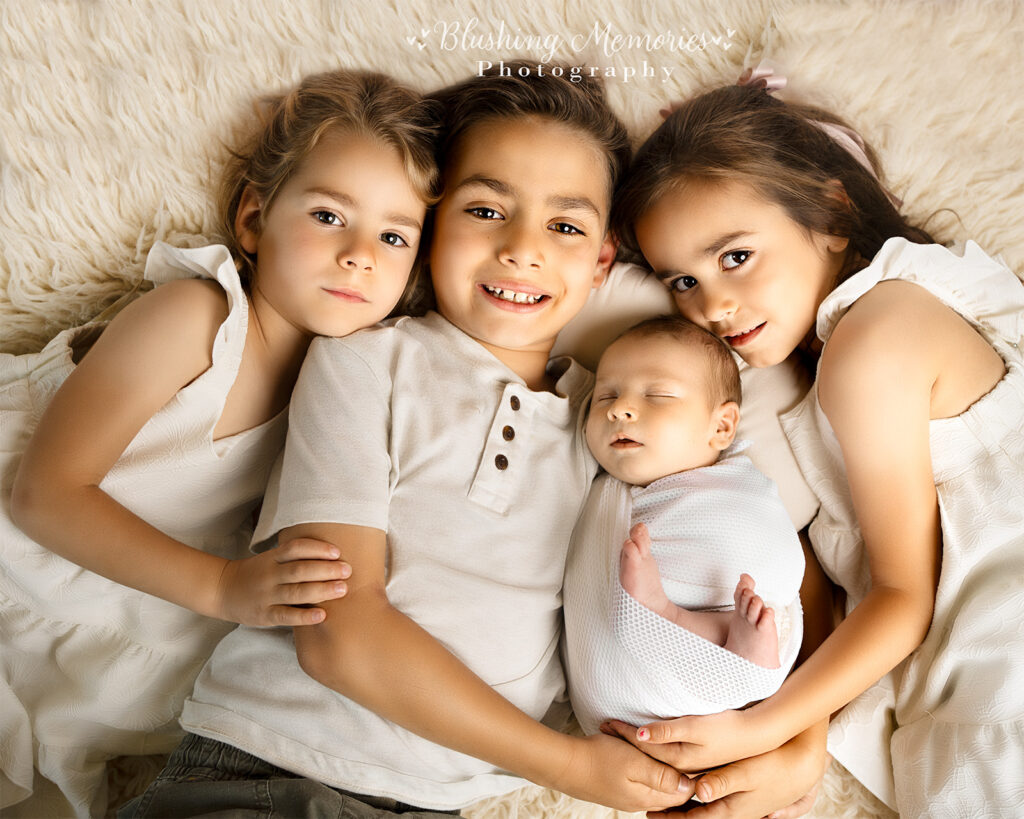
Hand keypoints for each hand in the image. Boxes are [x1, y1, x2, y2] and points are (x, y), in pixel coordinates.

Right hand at [215, 537, 350, 625]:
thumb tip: (334, 554)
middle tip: (348, 571)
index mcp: (272, 558)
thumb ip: (295, 556)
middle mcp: (269, 575)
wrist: (222, 590)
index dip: (317, 548)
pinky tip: (322, 615)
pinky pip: (286, 616)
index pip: (295, 548)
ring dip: (321, 590)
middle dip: (326, 570)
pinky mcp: (264, 615)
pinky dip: (304, 616)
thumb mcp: (271, 559)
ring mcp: (266, 595)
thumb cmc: (258, 573)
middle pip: (299, 570)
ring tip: (342, 589)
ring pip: (295, 592)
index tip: (337, 552)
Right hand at [550, 733, 694, 812]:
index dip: (691, 777)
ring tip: (661, 753)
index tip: (695, 757)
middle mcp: (638, 802)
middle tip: (680, 752)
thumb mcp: (634, 762)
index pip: (682, 794)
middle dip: (677, 775)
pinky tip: (642, 759)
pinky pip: (640, 785)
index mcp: (646, 796)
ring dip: (660, 772)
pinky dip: (645, 772)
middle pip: (669, 793)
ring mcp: (626, 798)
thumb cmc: (599, 759)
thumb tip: (689, 786)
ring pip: (654, 788)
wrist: (565, 764)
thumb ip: (661, 776)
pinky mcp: (616, 791)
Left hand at [602, 707, 778, 772]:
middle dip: (624, 744)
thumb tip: (640, 736)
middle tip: (604, 731)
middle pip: (646, 758)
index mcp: (679, 761)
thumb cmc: (729, 730)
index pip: (643, 748)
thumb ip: (668, 733)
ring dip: (637, 752)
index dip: (624, 734)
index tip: (606, 723)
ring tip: (617, 743)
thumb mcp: (696, 729)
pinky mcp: (699, 766)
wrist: (759, 737)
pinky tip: (647, 754)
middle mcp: (682, 769)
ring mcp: (691, 769)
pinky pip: (668, 765)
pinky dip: (653, 758)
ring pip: (655, 763)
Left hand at [646, 729, 828, 818]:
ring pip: (704, 809)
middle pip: (696, 816)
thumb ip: (722, 782)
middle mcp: (733, 811)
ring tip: (664, 800)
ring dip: (684, 806)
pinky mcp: (743, 793)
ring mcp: (739, 804)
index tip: (649, 814)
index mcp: (730, 809)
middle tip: (649, 809)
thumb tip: (699, 793)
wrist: (802, 764)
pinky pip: (714, 800)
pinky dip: (698, 798)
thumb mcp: (747, 773)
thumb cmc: (774, 767)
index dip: (671, 818)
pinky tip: (692, 790)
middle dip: (673, 814)